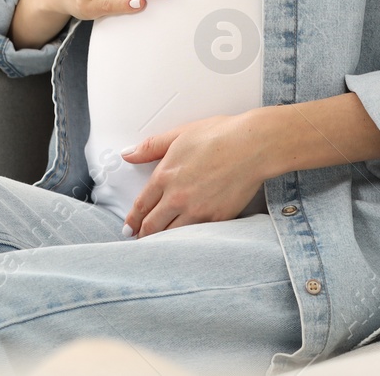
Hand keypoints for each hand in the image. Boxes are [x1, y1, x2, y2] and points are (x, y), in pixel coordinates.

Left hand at [119, 113, 266, 238]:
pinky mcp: (217, 219)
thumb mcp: (179, 135)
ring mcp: (197, 211)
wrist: (252, 146)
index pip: (141, 205)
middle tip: (139, 239)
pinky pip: (195, 236)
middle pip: (152, 225)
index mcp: (165, 176)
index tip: (128, 227)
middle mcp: (177, 197)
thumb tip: (128, 154)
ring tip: (158, 245)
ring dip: (162, 241)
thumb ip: (150, 147)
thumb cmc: (219, 135)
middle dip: (142, 234)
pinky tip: (183, 243)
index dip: (132, 220)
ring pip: (171, 235)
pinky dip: (186, 241)